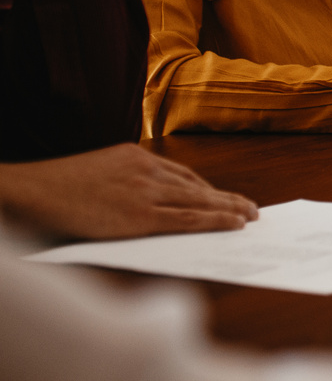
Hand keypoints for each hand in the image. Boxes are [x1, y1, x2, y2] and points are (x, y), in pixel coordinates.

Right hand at [0, 145, 258, 239]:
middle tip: (251, 208)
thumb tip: (135, 204)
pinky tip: (233, 224)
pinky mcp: (140, 215)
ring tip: (250, 217)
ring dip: (229, 209)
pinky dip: (215, 221)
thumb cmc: (55, 190)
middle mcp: (146, 169)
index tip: (222, 197)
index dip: (206, 189)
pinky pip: (188, 218)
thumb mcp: (95, 175)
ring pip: (200, 200)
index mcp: (134, 156)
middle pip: (196, 185)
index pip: (181, 174)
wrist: (31, 192)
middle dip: (226, 198)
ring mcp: (145, 191)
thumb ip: (120, 184)